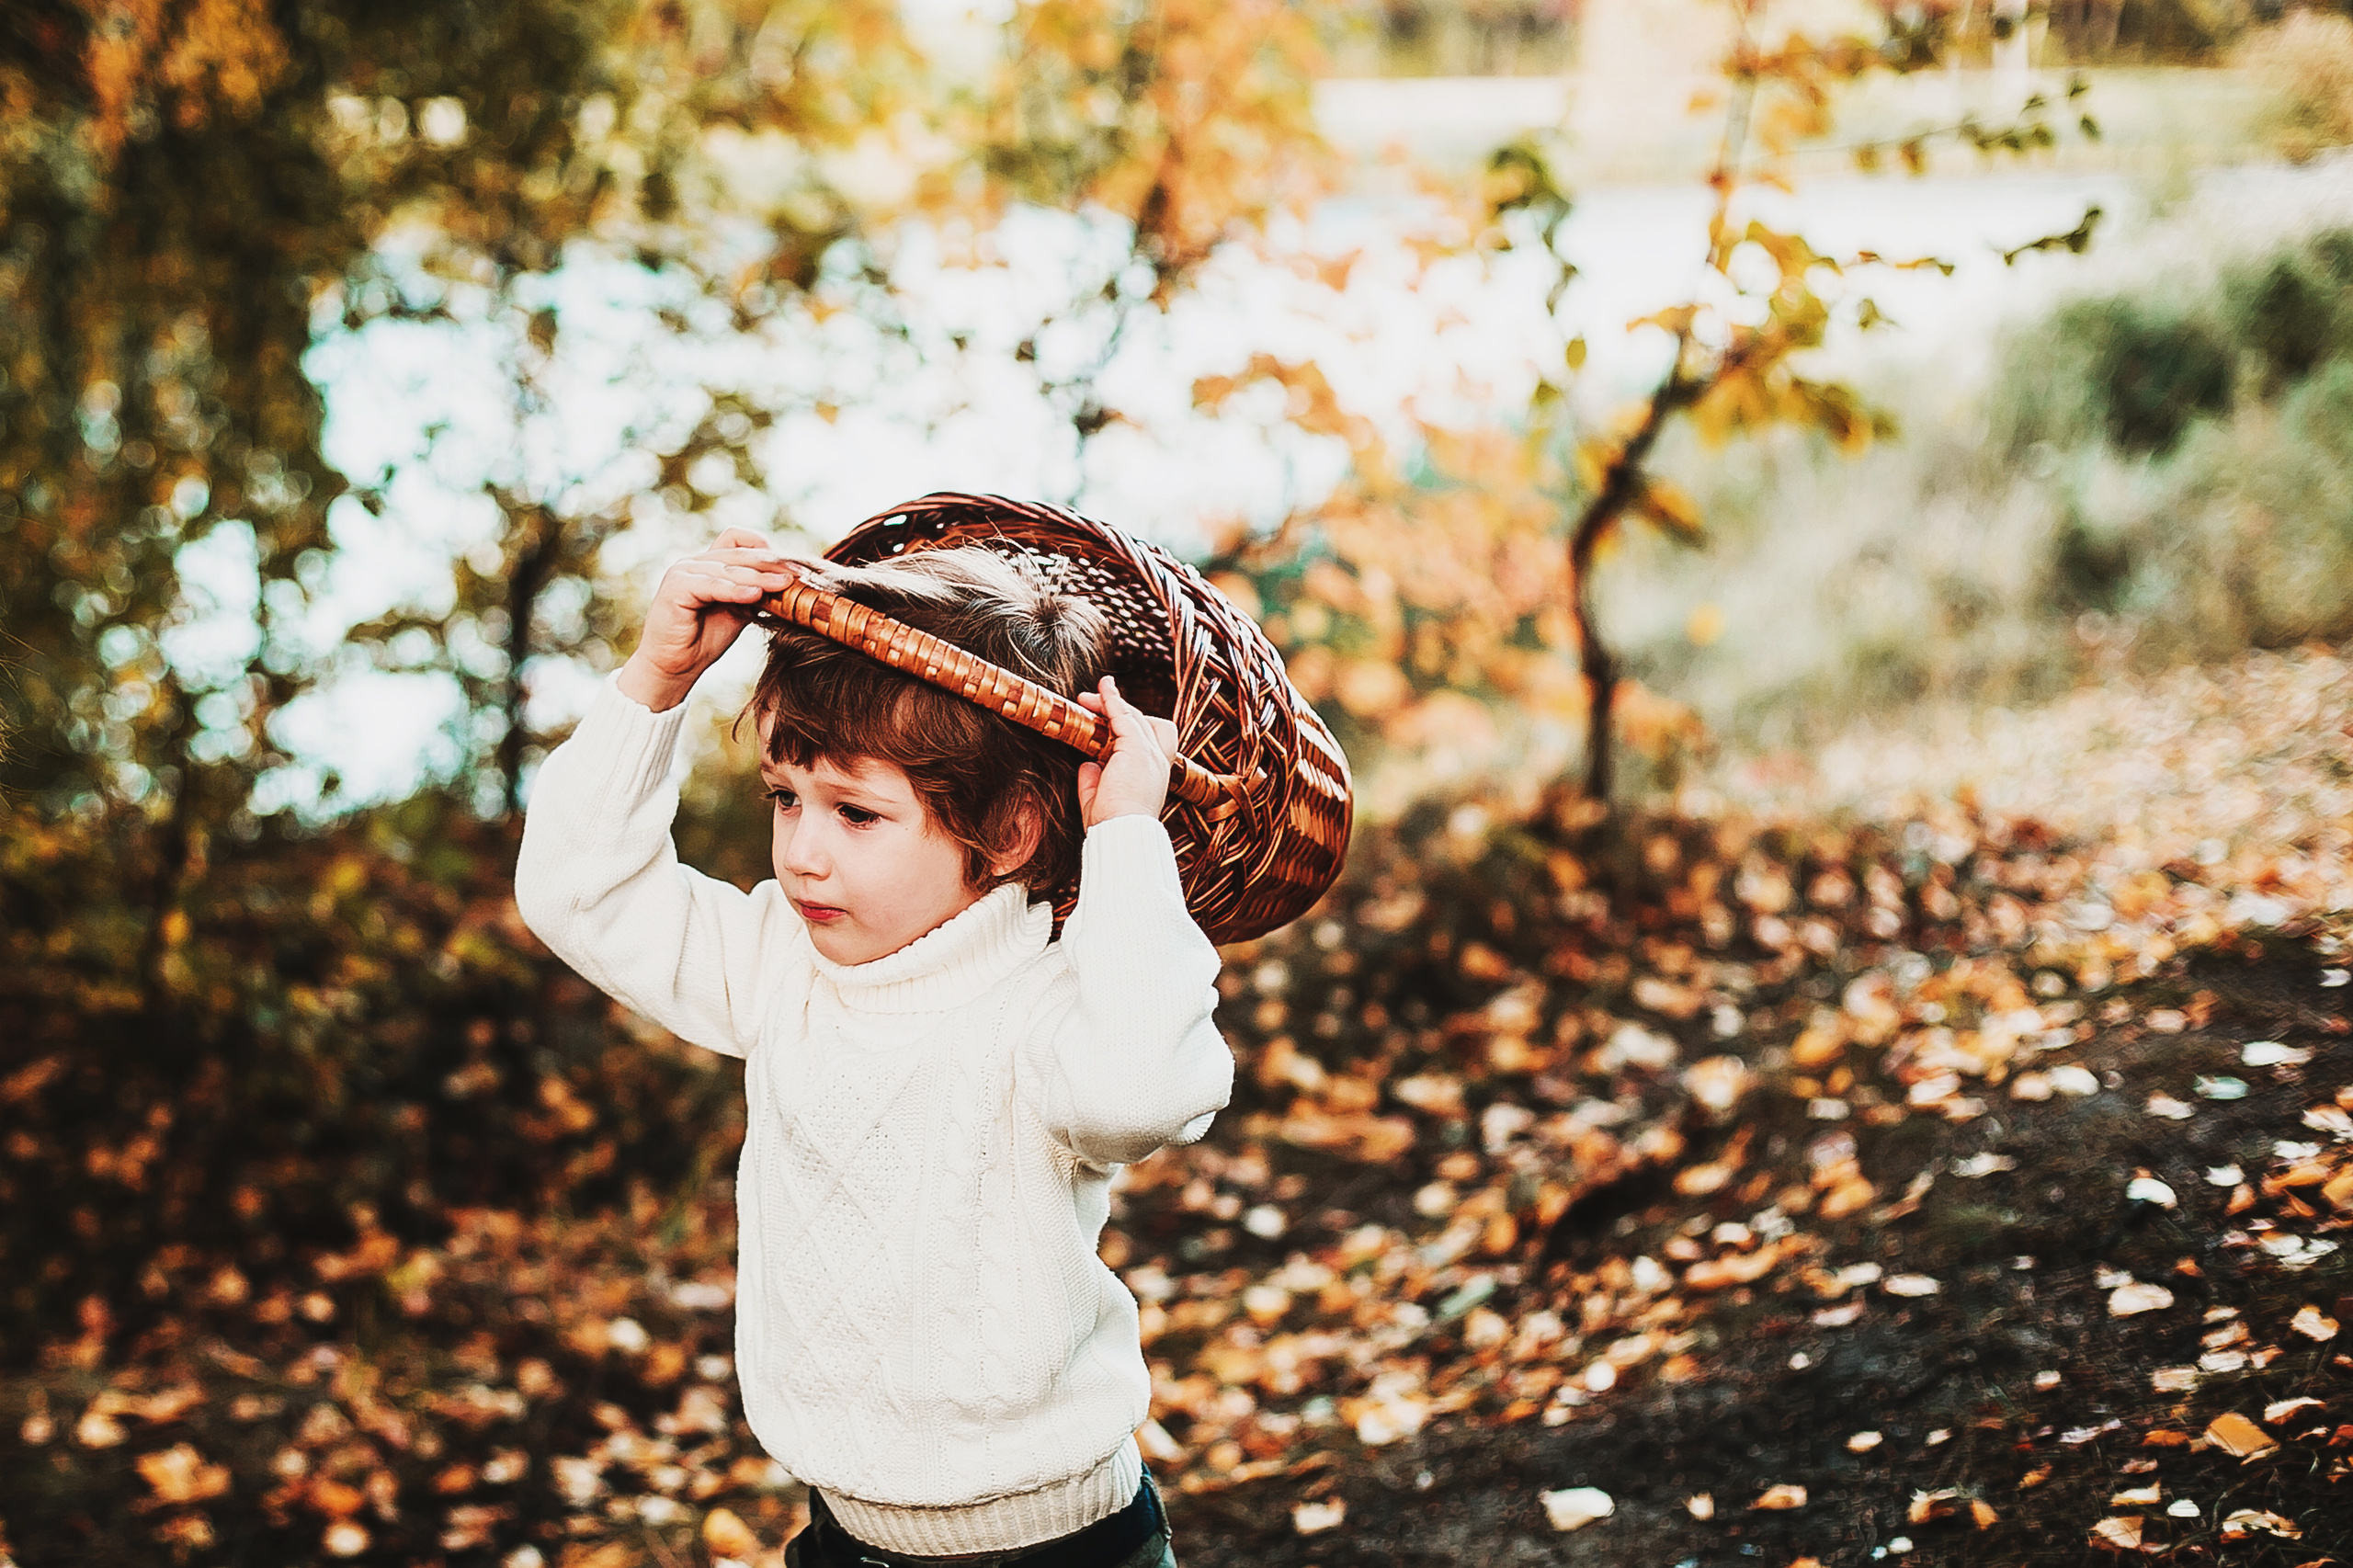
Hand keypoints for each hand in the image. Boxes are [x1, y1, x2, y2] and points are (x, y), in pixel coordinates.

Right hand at [617, 529, 808, 711]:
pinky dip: (735, 590)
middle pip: (740, 554)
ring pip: (729, 569)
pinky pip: (712, 585)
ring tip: (785, 584)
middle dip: (772, 565)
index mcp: (710, 563)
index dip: (769, 550)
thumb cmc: (705, 639)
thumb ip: (756, 593)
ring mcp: (683, 571)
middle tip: (800, 574)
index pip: (742, 541)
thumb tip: (790, 583)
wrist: (675, 665)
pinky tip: (756, 595)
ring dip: (760, 577)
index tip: (796, 566)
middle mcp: (696, 561)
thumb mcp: (739, 610)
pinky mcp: (676, 587)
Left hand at [1075, 676, 1179, 826]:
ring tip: (1088, 696)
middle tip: (1090, 703)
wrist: (1121, 833)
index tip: (1109, 717)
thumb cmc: (1111, 825)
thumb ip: (1094, 781)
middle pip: (1144, 722)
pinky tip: (1103, 690)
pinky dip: (1112, 701)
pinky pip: (1124, 716)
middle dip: (1118, 710)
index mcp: (1153, 775)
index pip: (1151, 740)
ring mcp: (1150, 754)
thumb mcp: (1098, 799)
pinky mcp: (1137, 749)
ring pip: (1134, 716)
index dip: (1131, 724)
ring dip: (1111, 702)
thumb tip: (1087, 764)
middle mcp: (1158, 762)